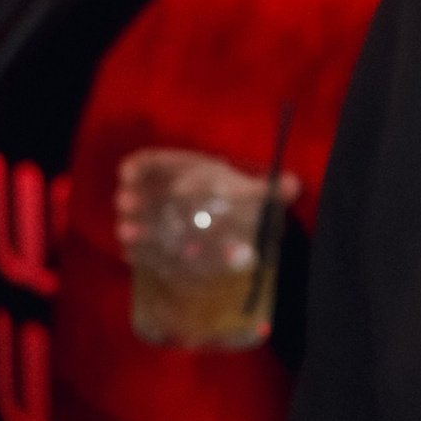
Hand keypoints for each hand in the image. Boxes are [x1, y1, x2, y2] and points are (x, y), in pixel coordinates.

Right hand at [114, 147, 299, 262]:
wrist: (237, 225)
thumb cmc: (237, 199)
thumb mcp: (251, 192)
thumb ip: (268, 191)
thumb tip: (294, 186)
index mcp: (184, 172)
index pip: (154, 162)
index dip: (139, 166)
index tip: (127, 173)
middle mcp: (164, 193)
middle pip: (139, 191)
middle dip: (131, 198)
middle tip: (126, 205)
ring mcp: (157, 220)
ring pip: (139, 220)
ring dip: (133, 226)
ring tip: (128, 234)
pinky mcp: (157, 245)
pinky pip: (143, 246)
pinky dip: (138, 252)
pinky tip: (134, 258)